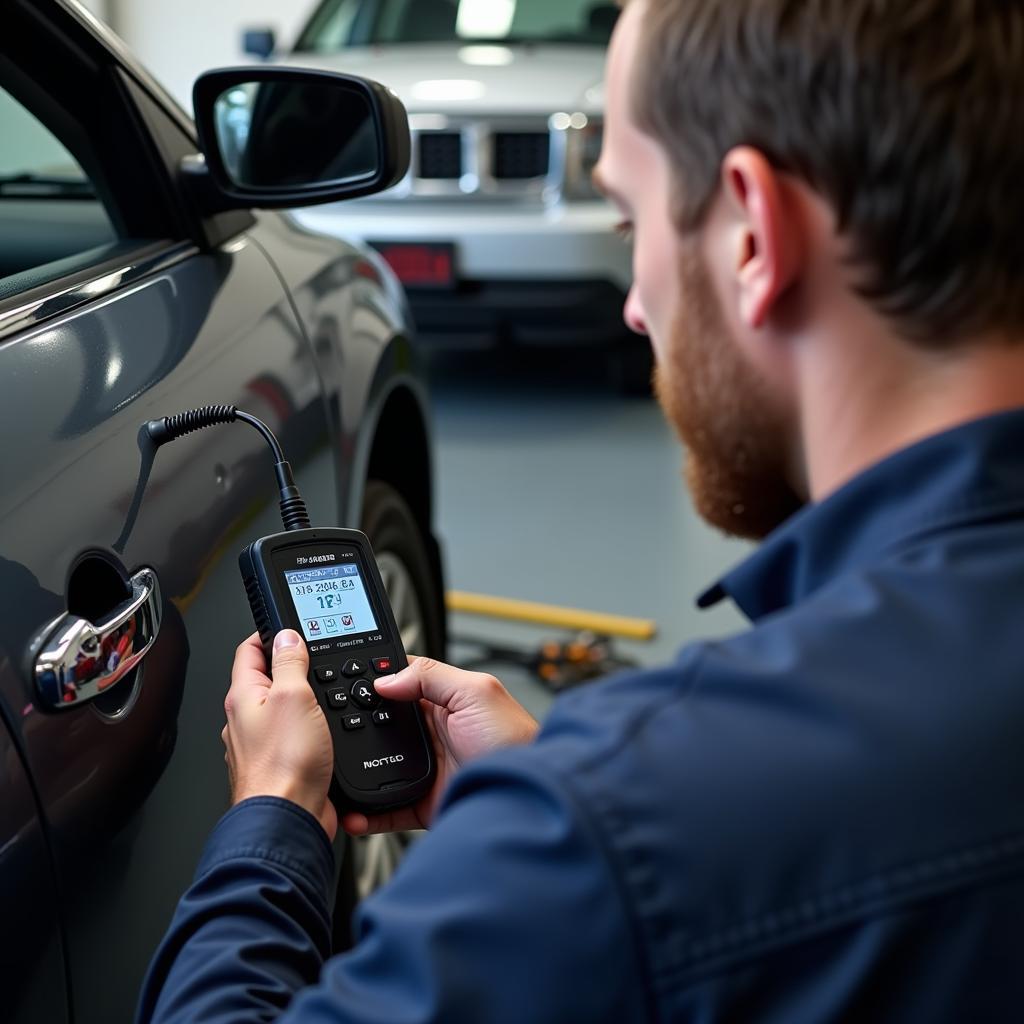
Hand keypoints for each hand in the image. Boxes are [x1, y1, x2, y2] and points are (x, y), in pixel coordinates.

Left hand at [223, 631, 336, 839]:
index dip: (269, 633)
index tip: (286, 625)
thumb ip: (290, 662)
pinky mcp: (279, 767)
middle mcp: (245, 721)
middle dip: (288, 667)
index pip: (249, 651)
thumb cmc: (284, 765)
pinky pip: (292, 739)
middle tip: (311, 656)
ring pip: (280, 711)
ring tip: (321, 692)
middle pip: (264, 680)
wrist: (288, 819)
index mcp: (243, 696)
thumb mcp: (294, 696)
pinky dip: (307, 729)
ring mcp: (260, 746)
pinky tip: (323, 731)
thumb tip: (286, 635)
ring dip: (301, 701)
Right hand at [342, 657, 538, 836]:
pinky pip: (386, 810)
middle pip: (380, 728)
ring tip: (332, 772)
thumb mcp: (477, 692)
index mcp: (443, 702)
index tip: (340, 685)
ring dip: (355, 773)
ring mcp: (426, 770)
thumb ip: (433, 677)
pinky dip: (366, 813)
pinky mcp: (423, 804)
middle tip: (328, 734)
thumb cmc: (516, 741)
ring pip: (378, 769)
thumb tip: (387, 679)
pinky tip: (352, 812)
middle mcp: (432, 734)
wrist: (528, 796)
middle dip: (354, 731)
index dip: (371, 684)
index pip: (398, 686)